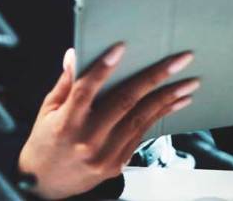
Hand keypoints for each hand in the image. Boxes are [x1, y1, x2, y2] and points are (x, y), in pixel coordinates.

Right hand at [17, 44, 198, 198]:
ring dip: (168, 98)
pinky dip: (160, 116)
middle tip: (179, 61)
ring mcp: (104, 155)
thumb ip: (66, 82)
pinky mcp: (116, 164)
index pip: (86, 90)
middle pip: (125, 102)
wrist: (44, 186)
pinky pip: (141, 135)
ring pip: (140, 119)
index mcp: (67, 123)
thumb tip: (75, 53)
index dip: (103, 67)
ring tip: (188, 83)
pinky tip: (175, 103)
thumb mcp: (47, 110)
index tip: (121, 47)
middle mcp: (88, 140)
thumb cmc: (45, 143)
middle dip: (156, 77)